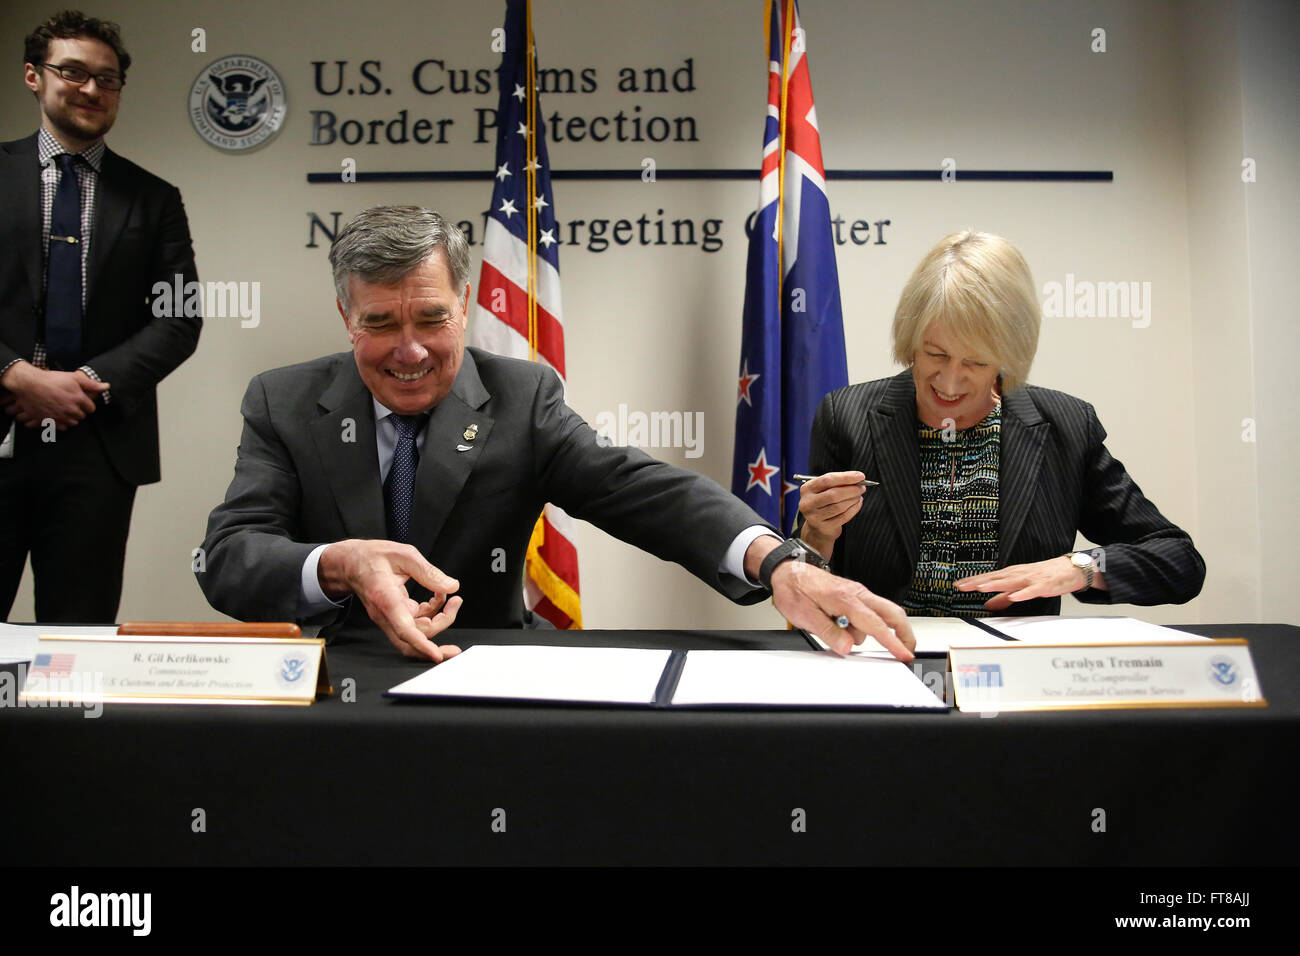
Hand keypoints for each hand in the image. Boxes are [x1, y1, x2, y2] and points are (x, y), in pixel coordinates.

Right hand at [1, 363, 107, 429]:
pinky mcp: (50, 421)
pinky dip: (62, 423)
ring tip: (65, 409)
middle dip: (79, 411)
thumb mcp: (73, 378)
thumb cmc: (51, 379)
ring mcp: (60, 416)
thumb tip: (106, 386)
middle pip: (82, 416)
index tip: (81, 401)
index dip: (87, 404)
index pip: (91, 408)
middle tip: (72, 403)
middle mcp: (71, 410)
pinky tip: (58, 415)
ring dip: (71, 417)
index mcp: (79, 399)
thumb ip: (91, 384)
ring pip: (73, 423)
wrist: (29, 384)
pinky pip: (62, 427)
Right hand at [318, 539, 462, 660]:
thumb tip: (451, 586)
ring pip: (416, 633)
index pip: (403, 629)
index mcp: (385, 598)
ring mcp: (388, 617)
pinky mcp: (394, 616)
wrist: (350, 563)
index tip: (437, 655)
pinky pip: (415, 624)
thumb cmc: (372, 557)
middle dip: (440, 627)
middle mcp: (385, 613)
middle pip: (413, 637)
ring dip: (438, 620)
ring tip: (452, 599)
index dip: (422, 645)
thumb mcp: (404, 554)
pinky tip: (438, 597)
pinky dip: (431, 613)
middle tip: (456, 605)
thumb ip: (428, 572)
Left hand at [769, 561, 914, 661]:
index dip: (893, 642)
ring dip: (871, 631)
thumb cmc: (795, 589)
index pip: (876, 625)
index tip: (904, 654)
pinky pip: (870, 611)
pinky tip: (843, 626)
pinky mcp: (854, 595)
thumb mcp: (805, 616)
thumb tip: (846, 647)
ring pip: (880, 615)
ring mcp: (858, 593)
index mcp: (846, 599)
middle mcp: (857, 593)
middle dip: (905, 633)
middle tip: (907, 650)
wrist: (787, 571)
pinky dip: (866, 624)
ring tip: (839, 632)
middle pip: (893, 613)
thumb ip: (828, 632)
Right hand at [797, 471, 865, 558]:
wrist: (817, 527)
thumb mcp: (825, 490)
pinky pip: (843, 517)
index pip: (827, 480)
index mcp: (807, 489)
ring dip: (853, 500)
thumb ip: (838, 483)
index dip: (846, 477)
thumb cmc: (823, 505)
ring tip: (859, 496)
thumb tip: (857, 478)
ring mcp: (814, 516)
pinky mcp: (823, 527)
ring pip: (839, 506)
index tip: (860, 476)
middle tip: (861, 488)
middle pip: (833, 494)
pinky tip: (857, 504)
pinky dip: (854, 509)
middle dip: (851, 490)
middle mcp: (808, 503)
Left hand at [955, 557, 1103, 610]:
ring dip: (994, 585)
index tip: (957, 585)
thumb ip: (1003, 597)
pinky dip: (1022, 593)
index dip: (972, 581)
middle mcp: (1018, 574)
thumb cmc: (1044, 576)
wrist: (1069, 569)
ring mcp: (1030, 579)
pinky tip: (1013, 597)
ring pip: (1010, 582)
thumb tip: (987, 604)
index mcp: (1011, 575)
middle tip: (961, 586)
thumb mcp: (1020, 587)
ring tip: (980, 588)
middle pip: (994, 579)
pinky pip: (1032, 591)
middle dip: (977, 582)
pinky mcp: (1044, 585)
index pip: (988, 578)